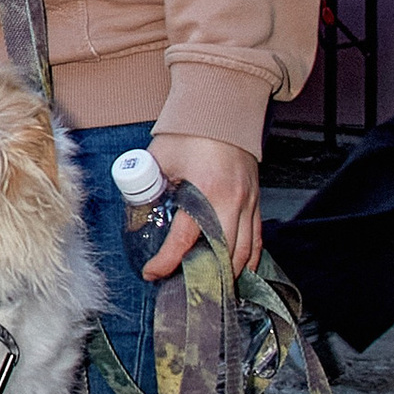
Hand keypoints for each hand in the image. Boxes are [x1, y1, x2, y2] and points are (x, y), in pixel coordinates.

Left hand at [143, 134, 263, 279]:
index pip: (187, 238)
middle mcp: (234, 201)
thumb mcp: (162, 157)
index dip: (168, 261)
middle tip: (183, 287)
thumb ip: (149, 183)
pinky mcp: (256, 199)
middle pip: (223, 254)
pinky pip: (257, 238)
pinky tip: (237, 271)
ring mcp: (249, 201)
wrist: (223, 104)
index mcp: (208, 191)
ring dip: (228, 273)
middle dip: (203, 276)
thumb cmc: (191, 129)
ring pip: (245, 251)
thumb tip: (136, 205)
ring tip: (209, 288)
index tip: (152, 273)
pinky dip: (248, 258)